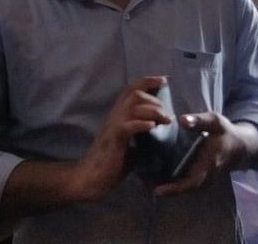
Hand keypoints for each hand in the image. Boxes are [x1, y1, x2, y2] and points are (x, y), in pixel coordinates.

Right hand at [72, 77, 170, 200]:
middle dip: (155, 100)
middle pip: (134, 94)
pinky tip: (152, 127)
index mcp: (117, 115)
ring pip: (132, 107)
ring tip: (166, 121)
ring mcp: (112, 127)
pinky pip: (127, 126)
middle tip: (167, 114)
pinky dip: (141, 124)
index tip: (164, 80)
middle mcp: (113, 117)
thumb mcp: (129, 144)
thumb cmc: (110, 163)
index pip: (130, 90)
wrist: (90, 178)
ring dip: (153, 111)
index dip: (147, 82)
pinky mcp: (113, 141)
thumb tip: (159, 131)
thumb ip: (140, 134)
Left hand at [154, 112, 257, 196]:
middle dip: (169, 191)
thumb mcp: (214, 121)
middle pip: (188, 189)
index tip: (158, 190)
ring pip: (188, 189)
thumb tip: (181, 120)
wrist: (240, 145)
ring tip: (150, 184)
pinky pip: (190, 186)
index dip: (176, 188)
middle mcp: (208, 175)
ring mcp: (207, 178)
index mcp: (209, 162)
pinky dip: (177, 186)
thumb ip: (198, 121)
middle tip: (149, 187)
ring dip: (172, 189)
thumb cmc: (224, 132)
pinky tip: (162, 180)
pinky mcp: (204, 178)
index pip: (193, 181)